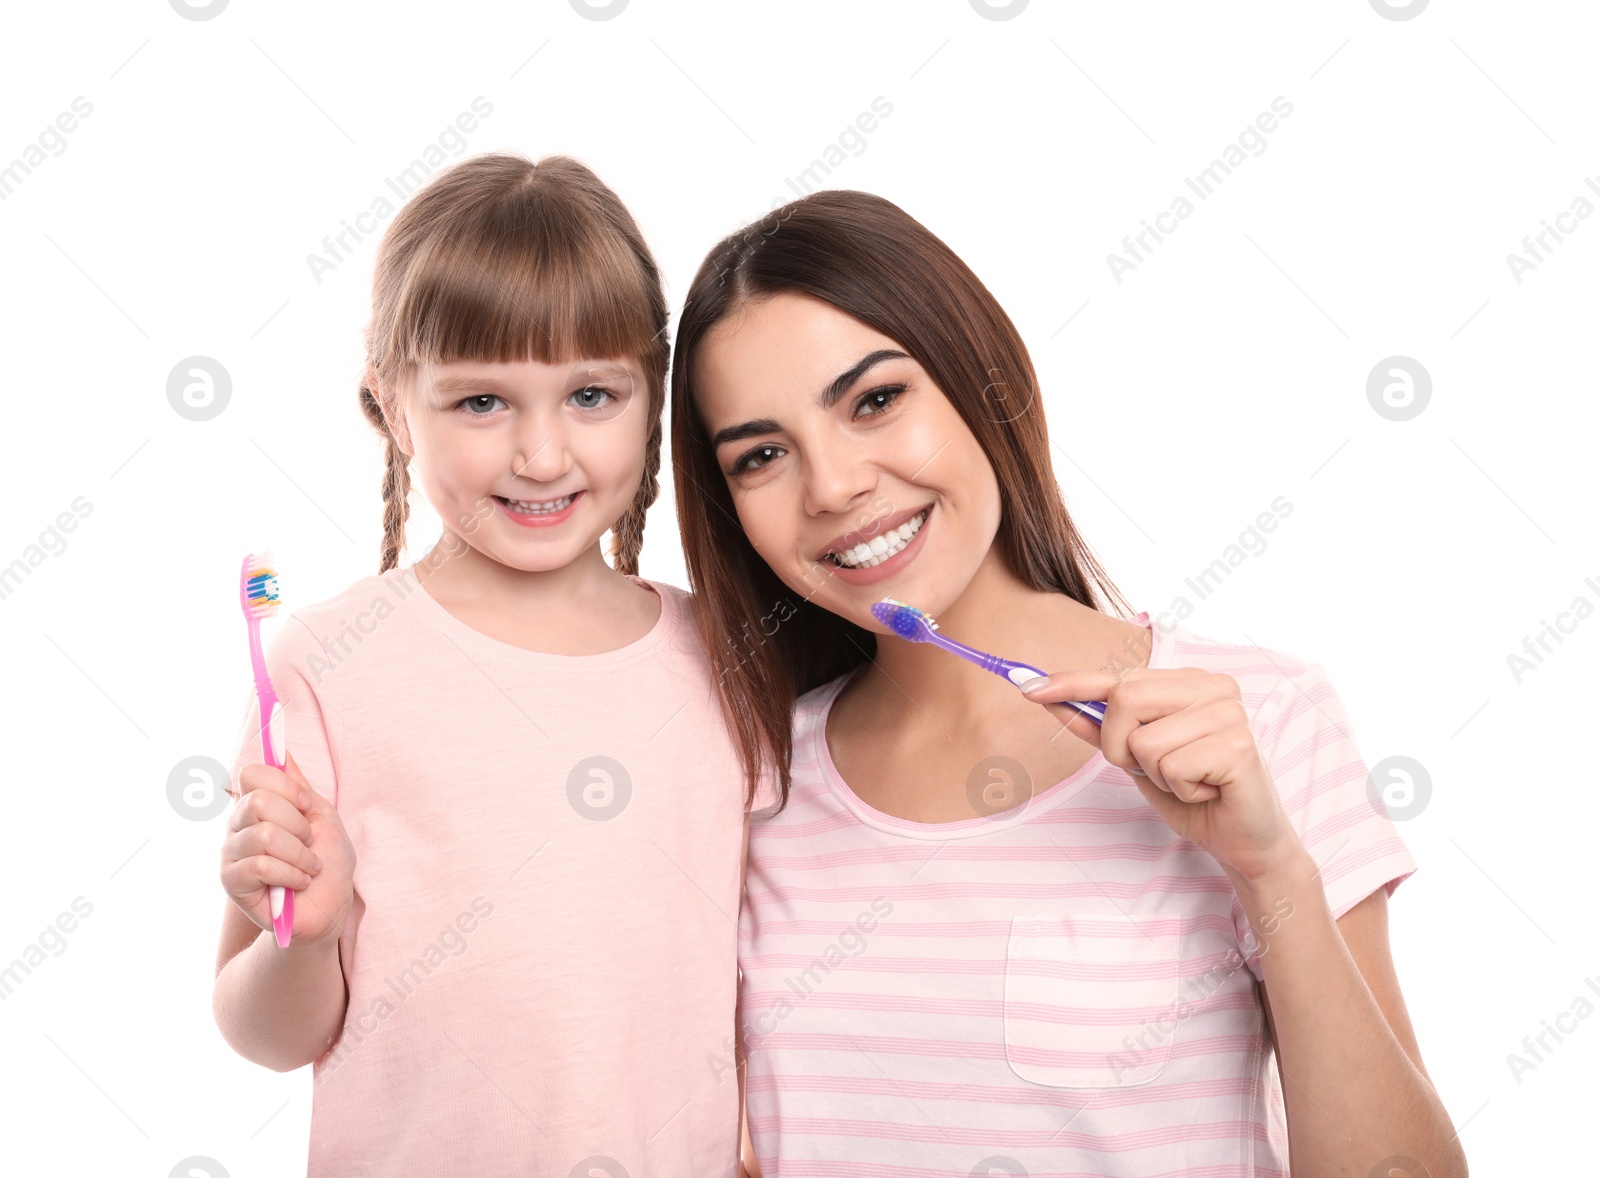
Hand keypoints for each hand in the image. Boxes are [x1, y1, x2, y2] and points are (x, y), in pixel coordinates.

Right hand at [221, 751, 355, 948]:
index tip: (307, 805)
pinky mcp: (231, 881)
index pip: (253, 773)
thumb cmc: (327, 861)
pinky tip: (298, 882)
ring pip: (263, 835)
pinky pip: (259, 865)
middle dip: (297, 824)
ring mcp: (231, 852)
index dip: (286, 787)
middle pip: (258, 802)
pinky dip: (290, 873)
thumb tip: (281, 751)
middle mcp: (238, 824)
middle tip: (308, 843)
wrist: (329, 905)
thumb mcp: (322, 816)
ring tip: (307, 866)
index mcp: (257, 804)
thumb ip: (298, 786)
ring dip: (299, 853)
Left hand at [1020, 667, 1303, 882]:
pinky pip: (1170, 766)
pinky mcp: (1238, 746)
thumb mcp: (1136, 758)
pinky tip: (1206, 791)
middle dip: (1119, 746)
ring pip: (1142, 739)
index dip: (1071, 682)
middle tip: (1153, 770)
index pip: (1118, 676)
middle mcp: (1213, 686)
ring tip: (1188, 781)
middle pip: (1123, 699)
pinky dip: (1178, 789)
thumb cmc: (1192, 793)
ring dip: (1153, 774)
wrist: (1243, 841)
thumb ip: (1097, 727)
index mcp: (1190, 680)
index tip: (1027, 686)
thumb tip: (1046, 696)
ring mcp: (1229, 713)